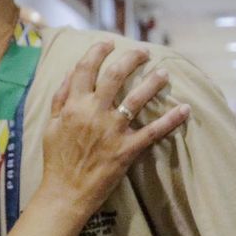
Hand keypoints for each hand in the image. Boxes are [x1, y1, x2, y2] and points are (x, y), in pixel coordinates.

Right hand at [40, 44, 189, 212]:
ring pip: (137, 98)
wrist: (64, 192)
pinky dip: (171, 119)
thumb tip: (70, 72)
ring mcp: (112, 130)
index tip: (109, 43)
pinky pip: (153, 131)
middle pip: (115, 75)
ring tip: (164, 73)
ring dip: (153, 82)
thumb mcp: (51, 125)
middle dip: (132, 58)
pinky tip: (184, 109)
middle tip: (144, 52)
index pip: (86, 68)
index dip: (98, 51)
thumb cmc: (56, 160)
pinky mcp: (126, 149)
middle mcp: (94, 112)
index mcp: (73, 105)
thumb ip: (60, 98)